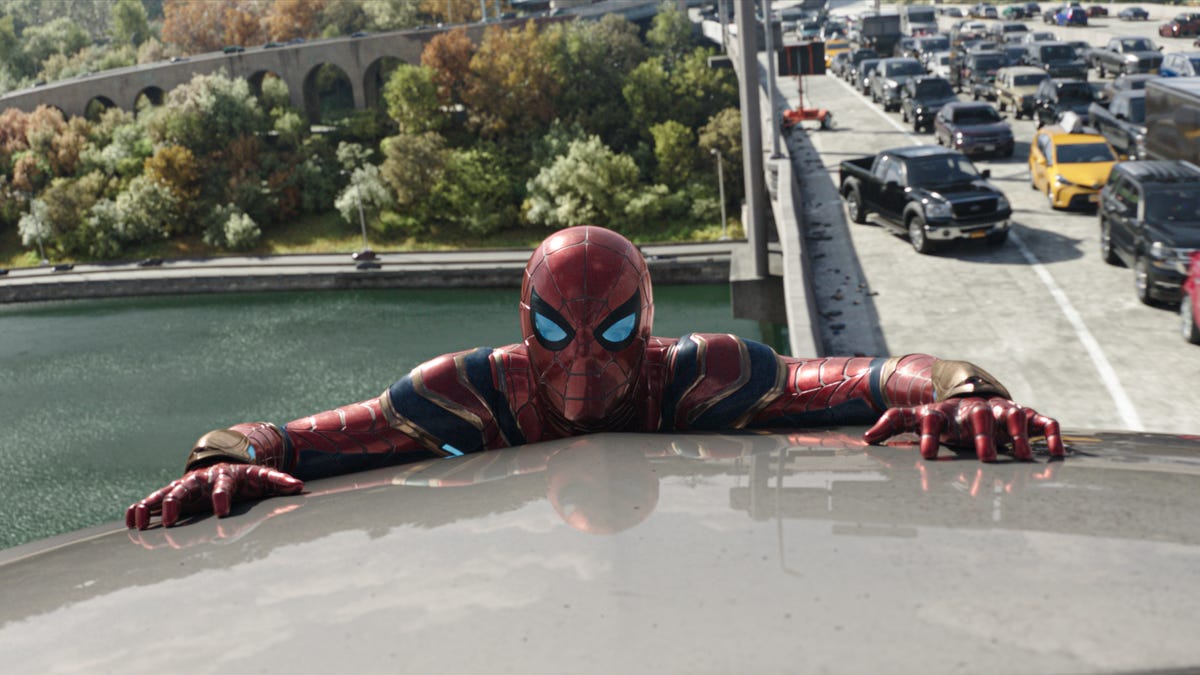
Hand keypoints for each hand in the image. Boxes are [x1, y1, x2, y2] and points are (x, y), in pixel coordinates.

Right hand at [126, 463, 303, 529]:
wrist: (225, 463)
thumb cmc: (246, 477)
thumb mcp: (262, 477)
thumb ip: (278, 481)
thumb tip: (299, 486)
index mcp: (226, 476)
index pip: (224, 484)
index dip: (222, 496)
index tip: (221, 511)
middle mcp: (201, 479)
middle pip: (187, 487)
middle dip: (178, 500)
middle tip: (171, 516)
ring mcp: (185, 485)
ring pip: (164, 493)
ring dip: (152, 506)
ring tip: (139, 523)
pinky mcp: (172, 493)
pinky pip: (152, 500)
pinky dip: (140, 509)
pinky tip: (131, 522)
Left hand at [862, 397, 1064, 461]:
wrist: (971, 393)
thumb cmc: (945, 415)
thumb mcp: (919, 416)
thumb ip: (894, 423)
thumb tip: (867, 438)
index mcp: (946, 411)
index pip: (933, 418)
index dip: (929, 435)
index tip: (927, 456)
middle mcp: (976, 408)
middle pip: (980, 416)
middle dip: (983, 436)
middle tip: (985, 459)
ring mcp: (1003, 410)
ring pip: (1015, 416)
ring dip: (1019, 436)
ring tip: (1021, 458)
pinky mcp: (1026, 415)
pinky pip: (1044, 422)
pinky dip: (1051, 435)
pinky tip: (1056, 454)